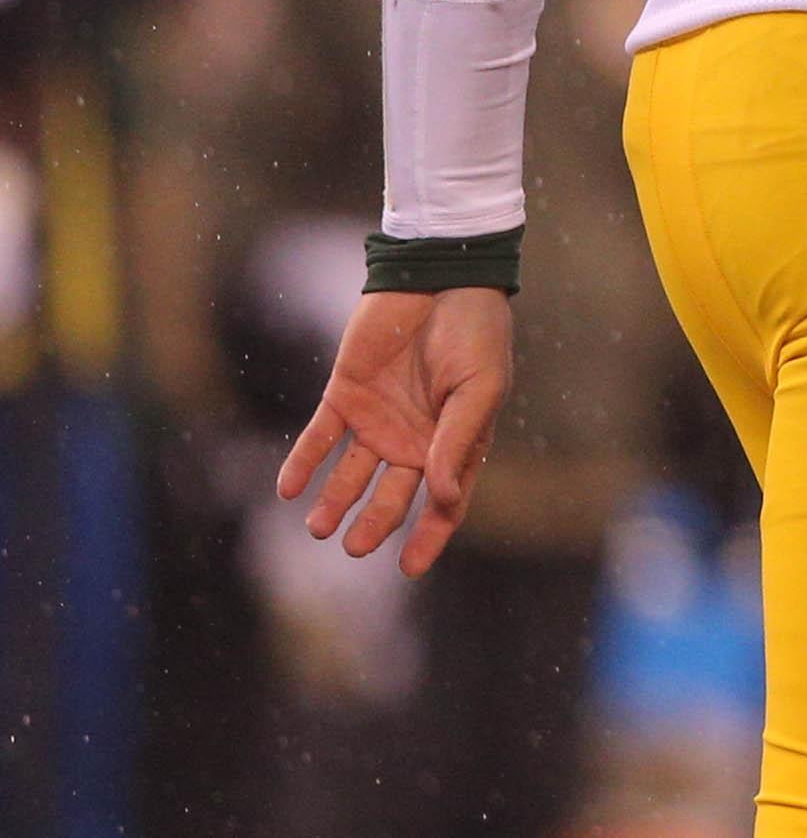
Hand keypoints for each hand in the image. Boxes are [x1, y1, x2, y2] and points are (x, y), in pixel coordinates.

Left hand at [275, 286, 512, 576]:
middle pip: (390, 495)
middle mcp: (414, 437)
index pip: (443, 499)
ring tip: (318, 529)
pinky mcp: (344, 395)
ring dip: (334, 502)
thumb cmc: (475, 332)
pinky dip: (302, 463)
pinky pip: (318, 437)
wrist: (440, 276)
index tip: (410, 569)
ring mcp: (377, 418)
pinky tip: (288, 488)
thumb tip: (444, 497)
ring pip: (349, 474)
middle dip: (374, 524)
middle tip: (355, 548)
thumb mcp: (478, 388)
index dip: (429, 535)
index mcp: (454, 440)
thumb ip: (458, 442)